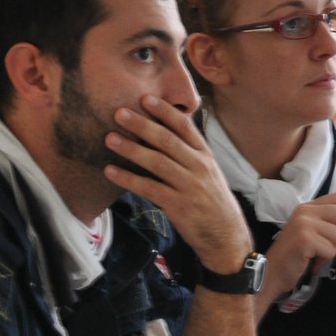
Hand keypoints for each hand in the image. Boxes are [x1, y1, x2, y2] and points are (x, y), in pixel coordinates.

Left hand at [104, 95, 252, 274]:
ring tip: (109, 139)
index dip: (165, 111)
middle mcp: (199, 167)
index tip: (145, 98)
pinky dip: (128, 179)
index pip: (185, 127)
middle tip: (119, 113)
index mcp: (205, 155)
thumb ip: (189, 154)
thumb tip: (162, 133)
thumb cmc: (212, 202)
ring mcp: (190, 186)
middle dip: (142, 125)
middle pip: (167, 140)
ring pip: (157, 162)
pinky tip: (111, 171)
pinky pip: (149, 188)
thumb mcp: (208, 173)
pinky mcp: (179, 205)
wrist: (226, 237)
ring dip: (131, 149)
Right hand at [262, 192, 335, 297]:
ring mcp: (304, 223)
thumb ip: (332, 224)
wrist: (272, 273)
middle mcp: (306, 211)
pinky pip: (330, 249)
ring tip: (319, 257)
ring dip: (334, 251)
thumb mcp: (314, 234)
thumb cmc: (296, 256)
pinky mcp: (304, 239)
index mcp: (309, 207)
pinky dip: (325, 259)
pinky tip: (312, 262)